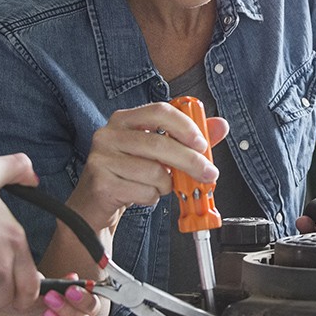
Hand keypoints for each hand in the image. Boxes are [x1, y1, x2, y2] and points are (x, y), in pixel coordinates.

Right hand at [71, 102, 229, 230]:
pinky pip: (143, 191)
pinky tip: (141, 195)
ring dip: (165, 185)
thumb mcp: (158, 154)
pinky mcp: (101, 182)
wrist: (93, 205)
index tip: (202, 143)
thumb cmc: (128, 174)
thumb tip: (221, 125)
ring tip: (158, 186)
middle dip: (190, 161)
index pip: (159, 111)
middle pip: (160, 143)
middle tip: (209, 173)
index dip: (185, 126)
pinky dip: (151, 197)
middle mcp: (108, 134)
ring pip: (153, 172)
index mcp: (124, 120)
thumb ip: (188, 139)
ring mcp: (101, 158)